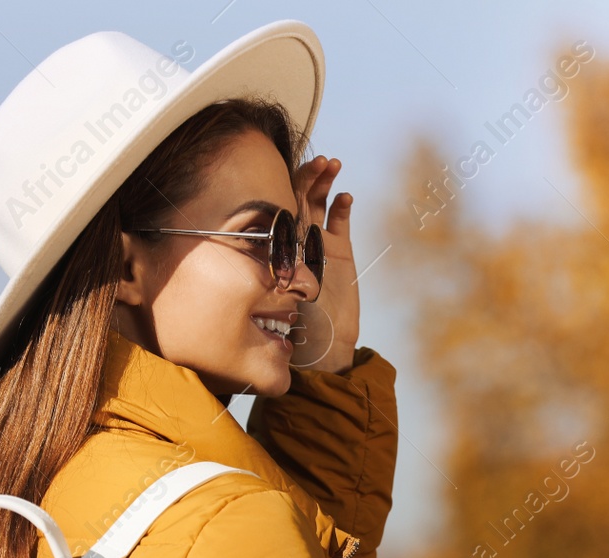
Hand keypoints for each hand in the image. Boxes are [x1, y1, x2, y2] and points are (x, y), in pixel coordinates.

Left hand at [292, 155, 359, 373]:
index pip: (279, 204)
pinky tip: (345, 197)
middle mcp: (296, 237)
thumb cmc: (296, 324)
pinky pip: (339, 221)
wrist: (325, 344)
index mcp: (279, 243)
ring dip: (325, 182)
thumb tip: (264, 246)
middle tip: (319, 161)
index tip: (292, 170)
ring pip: (319, 202)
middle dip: (308, 175)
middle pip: (299, 195)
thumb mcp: (279, 293)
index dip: (286, 184)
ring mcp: (318, 242)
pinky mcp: (339, 251)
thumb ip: (276, 268)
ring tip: (333, 165)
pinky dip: (341, 207)